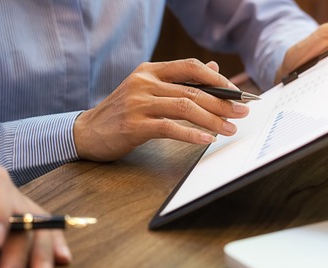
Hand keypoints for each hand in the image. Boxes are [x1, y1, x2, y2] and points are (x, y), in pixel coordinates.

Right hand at [73, 59, 249, 160]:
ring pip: (185, 107)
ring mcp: (138, 103)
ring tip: (229, 129)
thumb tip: (213, 70)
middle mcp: (144, 83)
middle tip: (241, 113)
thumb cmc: (120, 114)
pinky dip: (191, 134)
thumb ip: (178, 81)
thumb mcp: (147, 91)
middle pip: (192, 90)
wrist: (86, 132)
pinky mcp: (134, 125)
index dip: (217, 79)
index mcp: (149, 71)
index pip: (190, 67)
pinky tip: (206, 139)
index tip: (237, 92)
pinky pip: (170, 128)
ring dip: (212, 119)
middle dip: (222, 103)